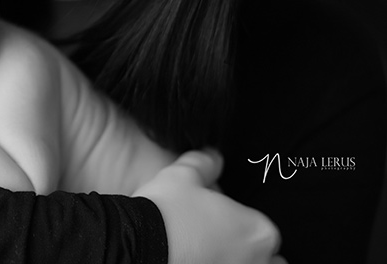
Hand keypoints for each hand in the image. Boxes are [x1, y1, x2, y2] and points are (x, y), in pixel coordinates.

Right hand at [135, 149, 285, 263]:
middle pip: (271, 263)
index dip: (242, 224)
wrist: (136, 246)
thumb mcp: (183, 175)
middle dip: (250, 254)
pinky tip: (192, 261)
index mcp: (259, 232)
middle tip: (217, 242)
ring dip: (237, 262)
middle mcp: (258, 263)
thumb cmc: (165, 211)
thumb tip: (213, 155)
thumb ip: (205, 163)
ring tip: (207, 255)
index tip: (221, 222)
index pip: (264, 231)